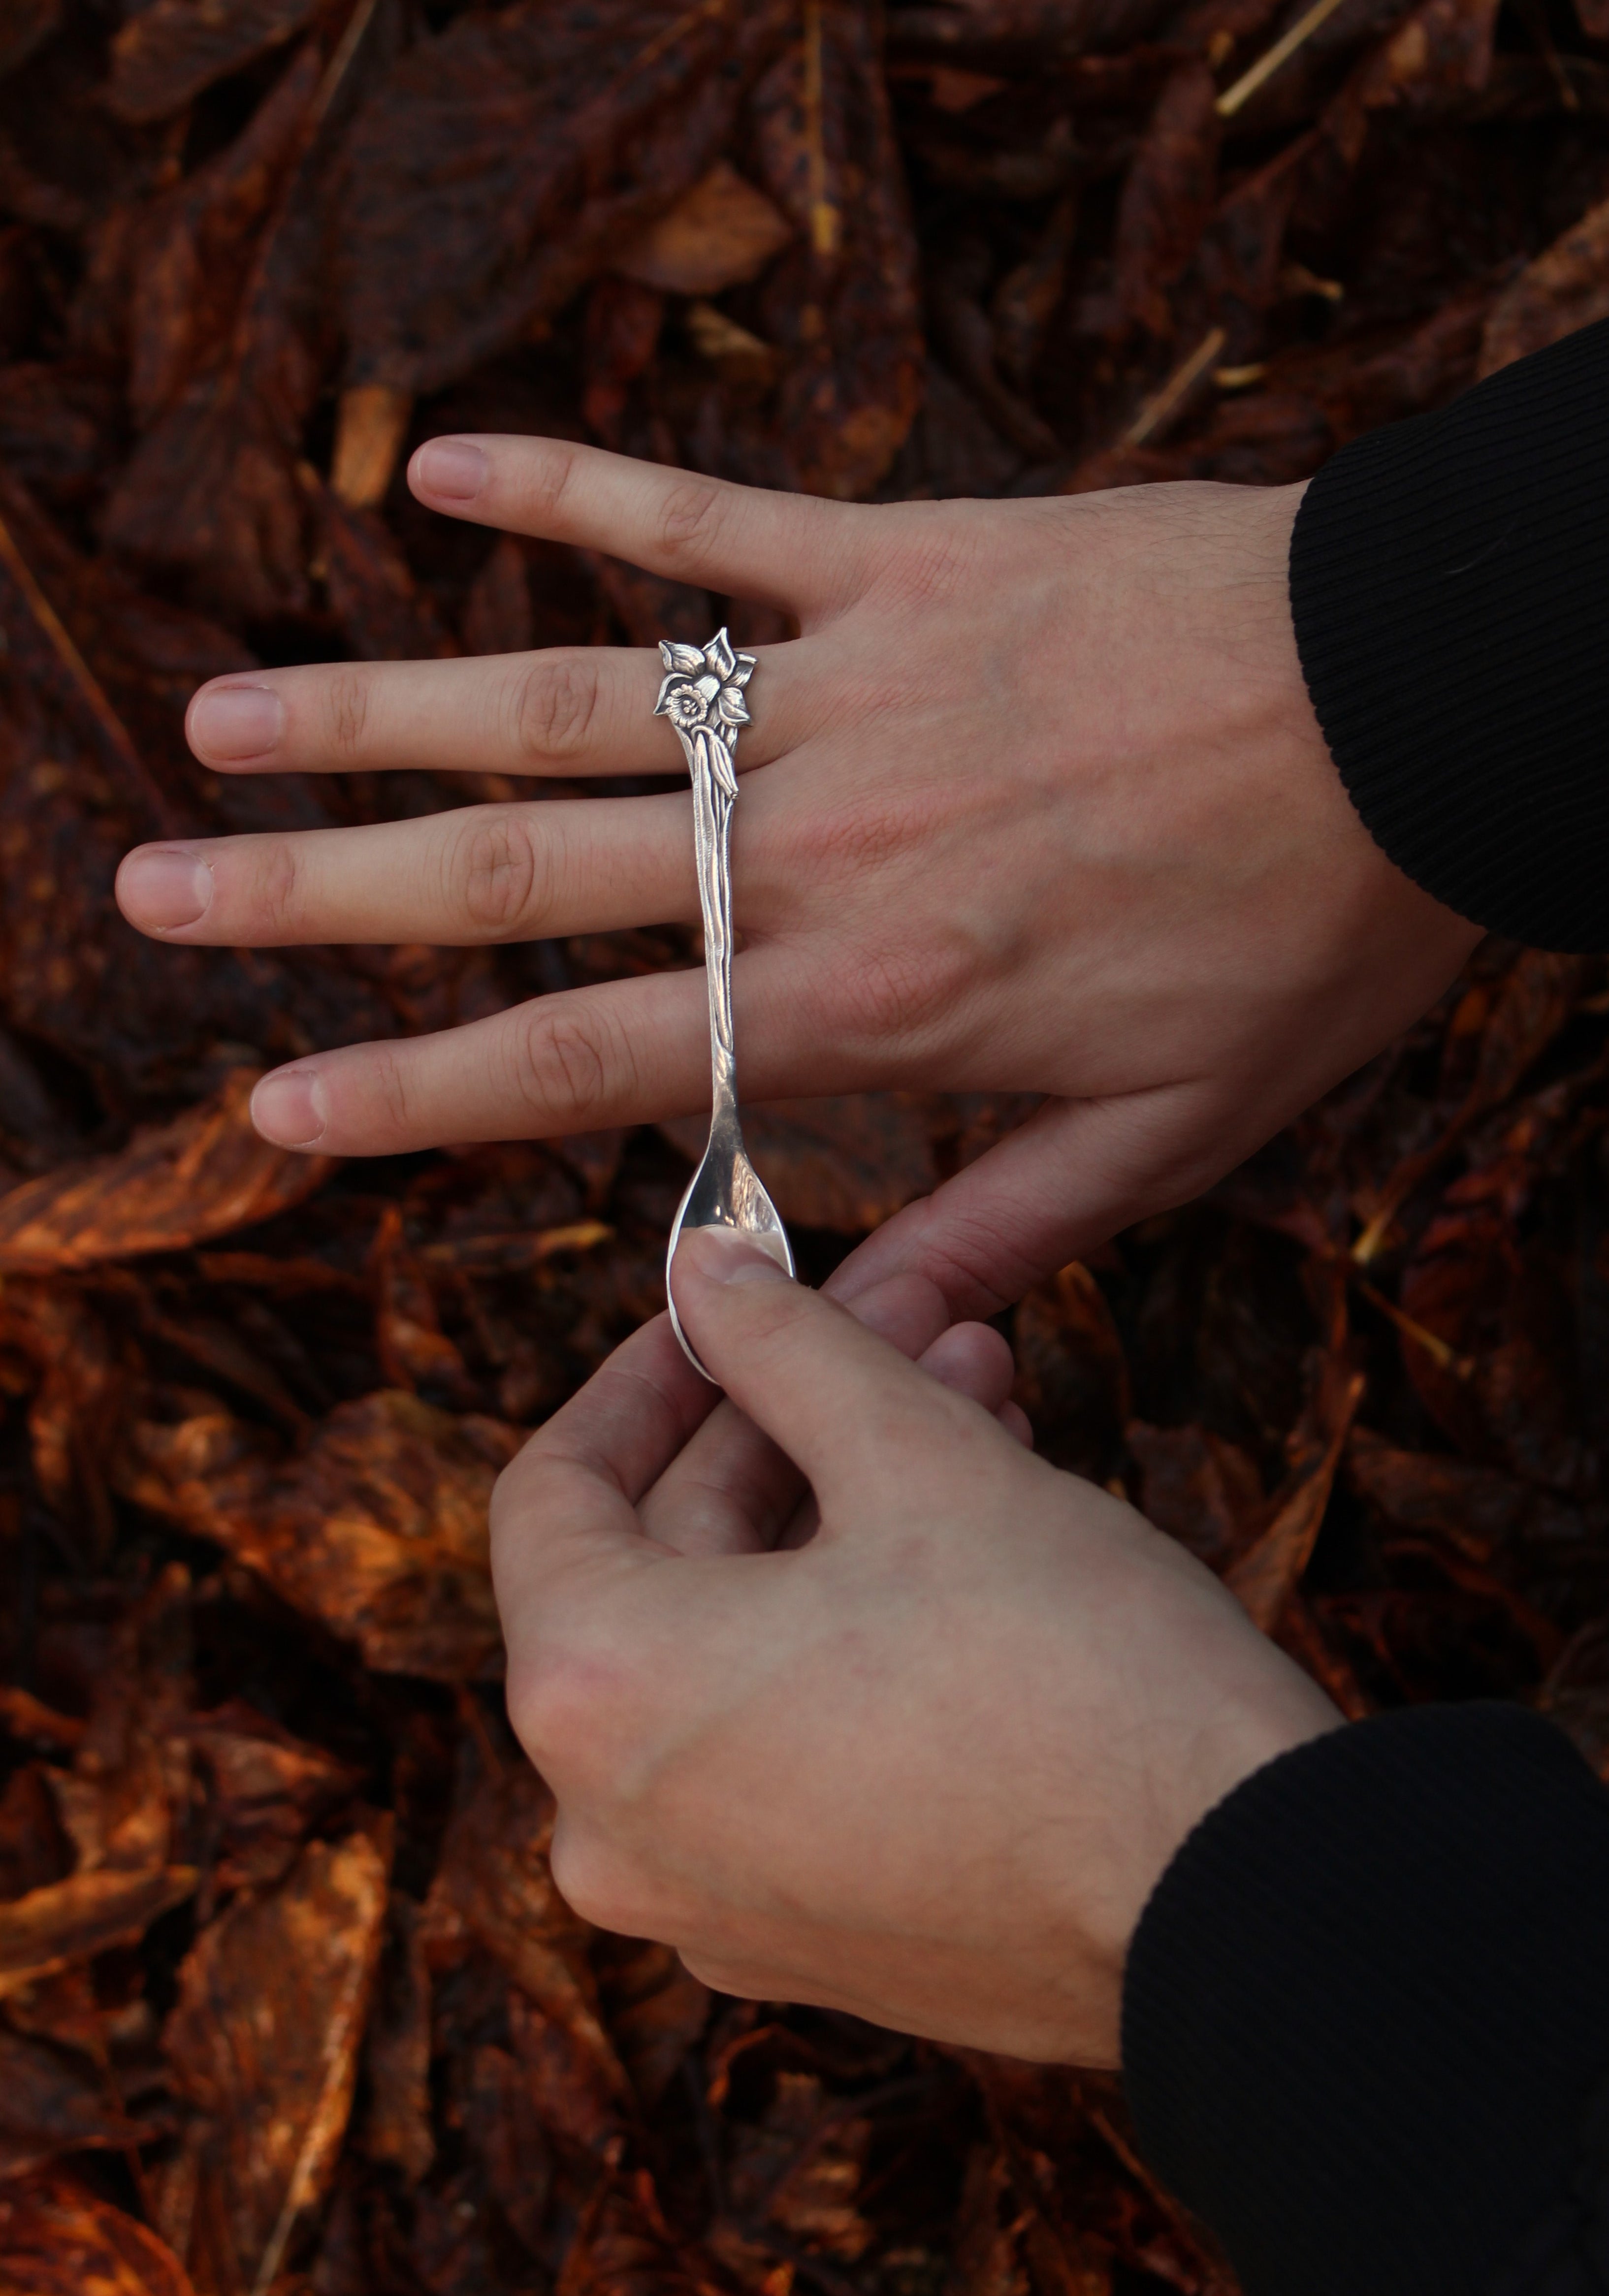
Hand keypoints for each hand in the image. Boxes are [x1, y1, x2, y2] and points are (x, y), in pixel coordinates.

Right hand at [114, 437, 1477, 1319]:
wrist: (1425, 715)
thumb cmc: (1305, 933)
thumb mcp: (1174, 1136)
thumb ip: (995, 1228)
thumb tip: (845, 1321)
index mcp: (877, 996)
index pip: (598, 1059)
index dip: (424, 1089)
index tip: (278, 1104)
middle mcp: (822, 844)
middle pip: (524, 869)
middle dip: (321, 892)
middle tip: (154, 889)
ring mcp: (851, 684)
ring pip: (573, 695)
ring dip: (382, 701)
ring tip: (220, 711)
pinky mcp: (906, 551)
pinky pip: (713, 509)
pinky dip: (581, 481)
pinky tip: (443, 459)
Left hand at [492, 1228, 1339, 2064]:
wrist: (1236, 1905)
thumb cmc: (1070, 1672)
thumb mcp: (917, 1457)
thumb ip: (783, 1347)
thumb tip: (703, 1273)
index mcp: (595, 1697)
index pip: (552, 1490)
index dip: (648, 1371)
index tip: (728, 1304)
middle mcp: (611, 1826)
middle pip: (663, 1569)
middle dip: (795, 1427)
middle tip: (915, 1326)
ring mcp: (708, 1904)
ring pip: (741, 1656)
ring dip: (846, 1516)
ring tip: (982, 1407)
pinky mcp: (810, 1942)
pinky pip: (786, 1753)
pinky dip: (852, 1641)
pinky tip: (972, 1542)